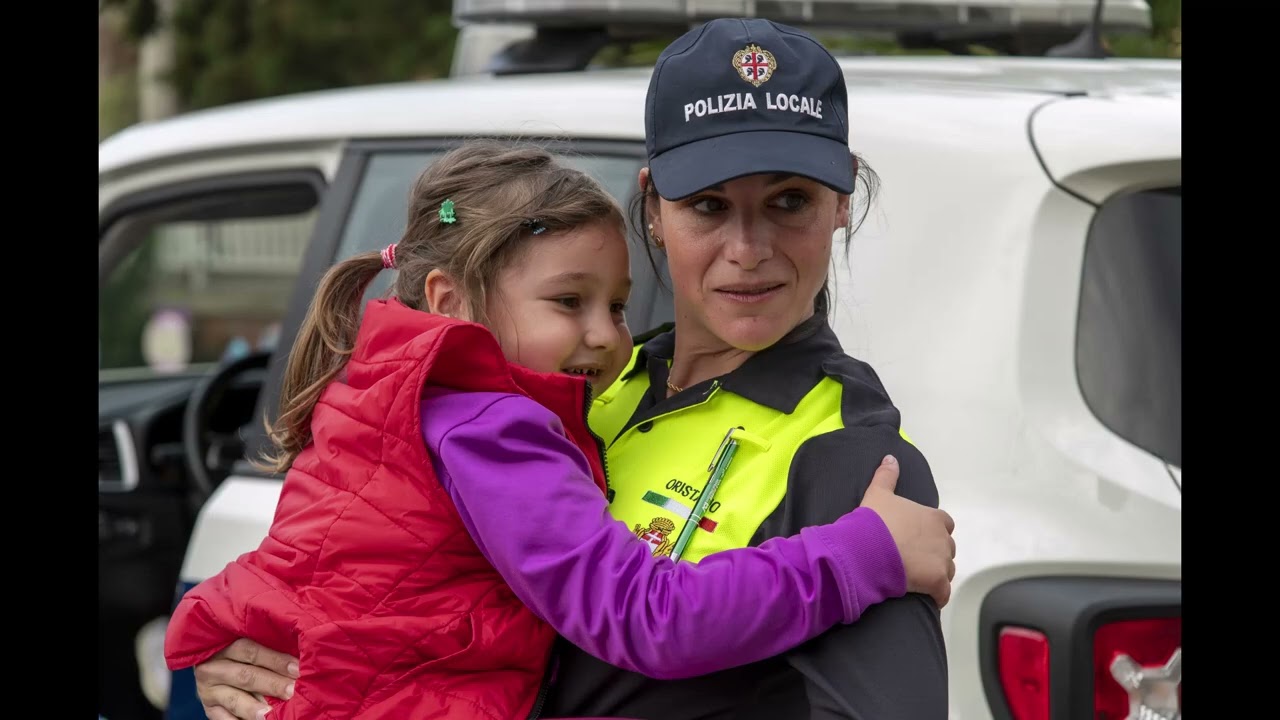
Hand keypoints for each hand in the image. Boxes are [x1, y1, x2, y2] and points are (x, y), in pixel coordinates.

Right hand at [193, 638, 298, 719]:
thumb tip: (297, 666)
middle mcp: (214, 669)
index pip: (251, 652)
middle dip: (270, 683)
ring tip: (268, 714)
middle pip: (245, 676)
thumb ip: (268, 656)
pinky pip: (222, 719)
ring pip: (233, 699)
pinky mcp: (209, 710)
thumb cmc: (240, 659)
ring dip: (251, 707)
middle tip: (290, 691)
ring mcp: (208, 691)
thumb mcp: (247, 652)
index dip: (275, 660)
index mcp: (227, 648)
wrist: (208, 673)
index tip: (297, 669)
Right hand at [860, 455, 956, 607]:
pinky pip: (943, 593)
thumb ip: (887, 475)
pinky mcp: (937, 582)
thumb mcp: (877, 493)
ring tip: (914, 578)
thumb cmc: (873, 521)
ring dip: (935, 574)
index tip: (916, 537)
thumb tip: (891, 457)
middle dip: (933, 553)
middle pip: (946, 548)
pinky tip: (925, 597)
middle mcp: (943, 539)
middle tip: (911, 559)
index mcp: (933, 517)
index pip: (944, 524)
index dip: (931, 531)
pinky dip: (936, 595)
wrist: (867, 549)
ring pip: (946, 570)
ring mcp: (942, 561)